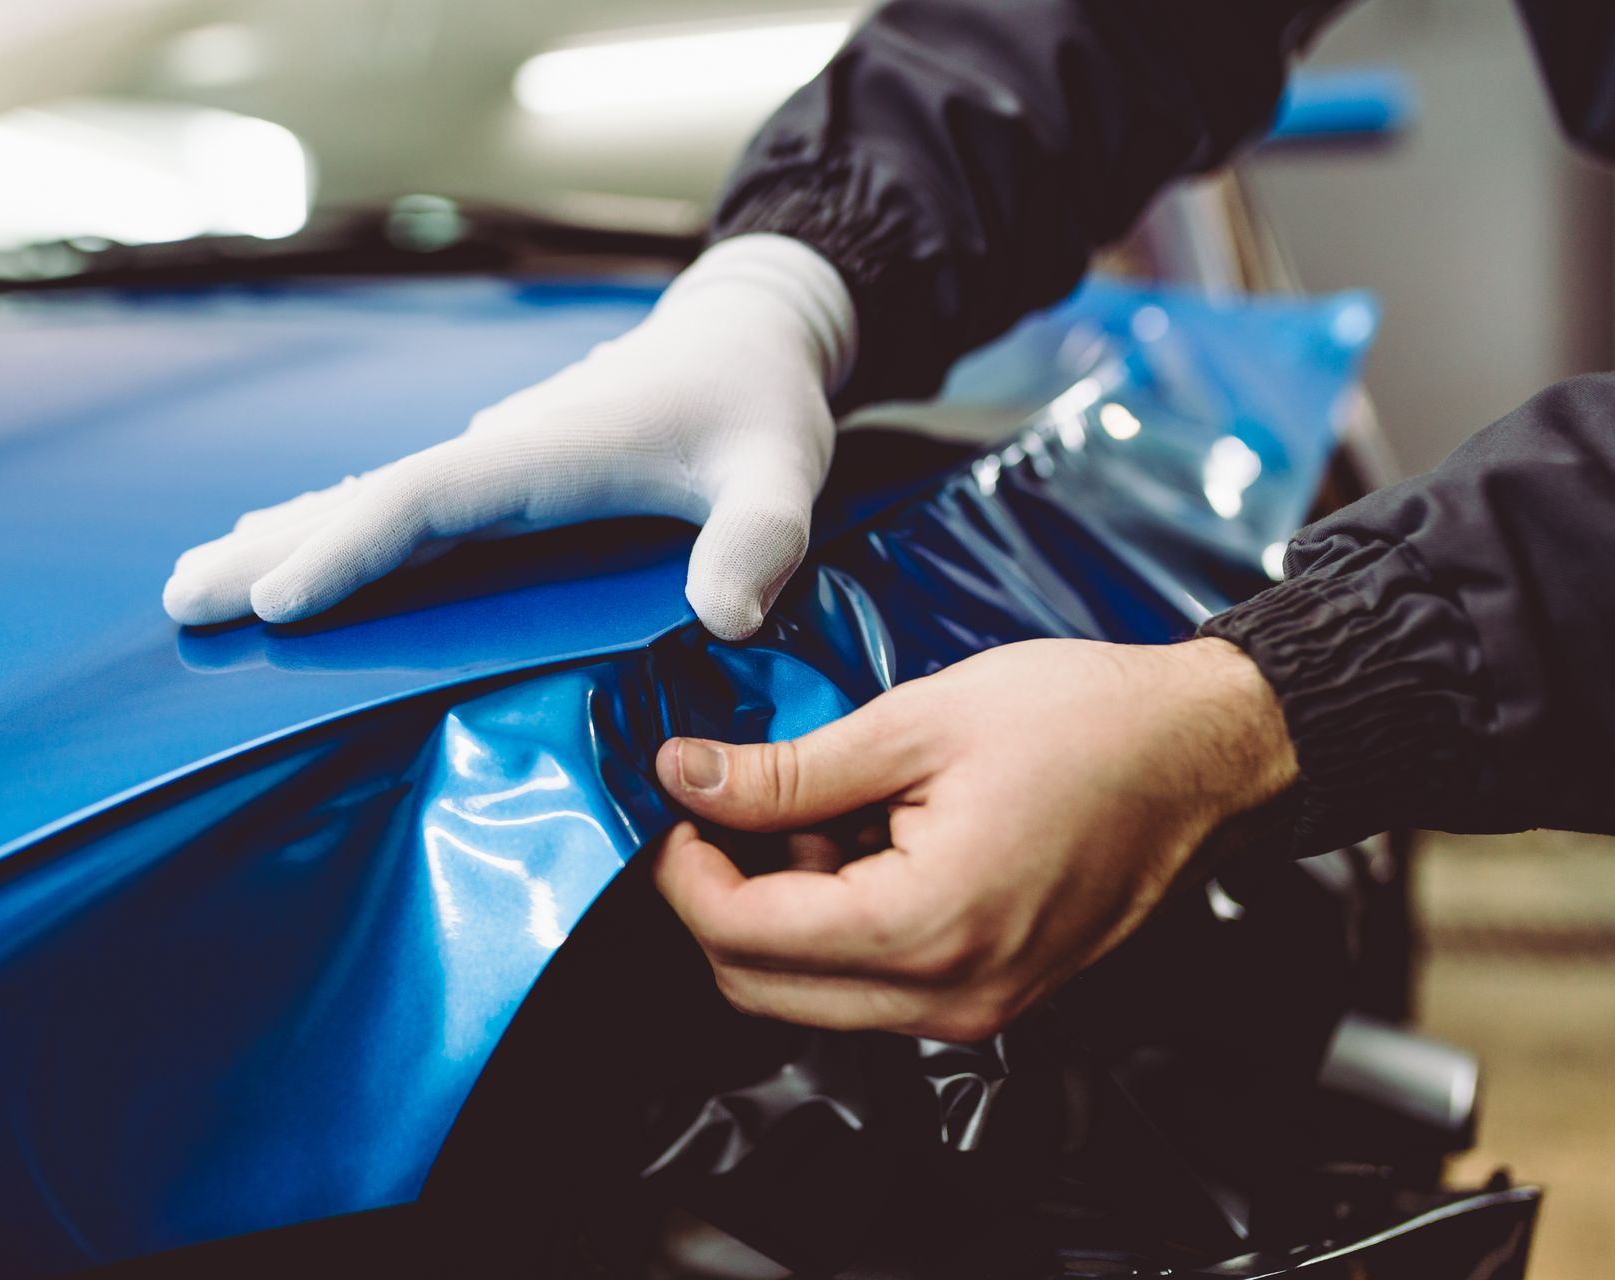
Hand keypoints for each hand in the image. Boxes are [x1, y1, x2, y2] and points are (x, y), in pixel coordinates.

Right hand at [161, 234, 855, 640]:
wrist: (746, 330)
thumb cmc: (759, 402)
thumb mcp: (783, 470)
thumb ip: (761, 539)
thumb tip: (726, 619)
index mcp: (545, 454)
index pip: (426, 500)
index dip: (349, 547)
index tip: (275, 599)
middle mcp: (500, 450)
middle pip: (366, 499)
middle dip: (272, 549)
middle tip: (179, 602)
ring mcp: (493, 458)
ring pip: (370, 500)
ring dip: (283, 537)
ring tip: (196, 583)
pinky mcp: (501, 471)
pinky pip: (400, 506)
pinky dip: (334, 529)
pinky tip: (291, 551)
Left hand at [652, 637, 1297, 1040]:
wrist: (1204, 752)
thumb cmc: (1087, 723)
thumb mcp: (917, 723)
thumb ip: (788, 769)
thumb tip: (685, 776)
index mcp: (929, 927)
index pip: (742, 936)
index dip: (683, 871)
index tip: (677, 804)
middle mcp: (951, 997)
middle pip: (761, 984)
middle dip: (722, 896)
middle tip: (734, 803)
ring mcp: (976, 1007)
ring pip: (811, 992)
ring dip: (783, 910)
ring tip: (825, 810)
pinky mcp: (991, 995)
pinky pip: (873, 985)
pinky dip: (838, 923)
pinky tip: (866, 841)